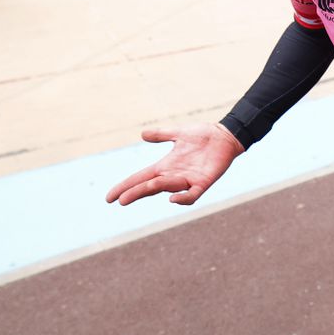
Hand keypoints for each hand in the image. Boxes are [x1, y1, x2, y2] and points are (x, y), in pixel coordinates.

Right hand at [105, 123, 243, 205]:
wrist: (224, 136)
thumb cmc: (202, 136)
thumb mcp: (177, 133)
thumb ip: (161, 135)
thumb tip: (142, 134)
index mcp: (165, 166)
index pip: (140, 179)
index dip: (125, 187)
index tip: (110, 197)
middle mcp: (174, 175)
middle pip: (149, 186)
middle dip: (135, 193)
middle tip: (120, 201)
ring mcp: (188, 180)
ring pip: (167, 187)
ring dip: (155, 188)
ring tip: (145, 188)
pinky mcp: (203, 182)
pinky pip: (192, 195)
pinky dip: (184, 198)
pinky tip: (173, 198)